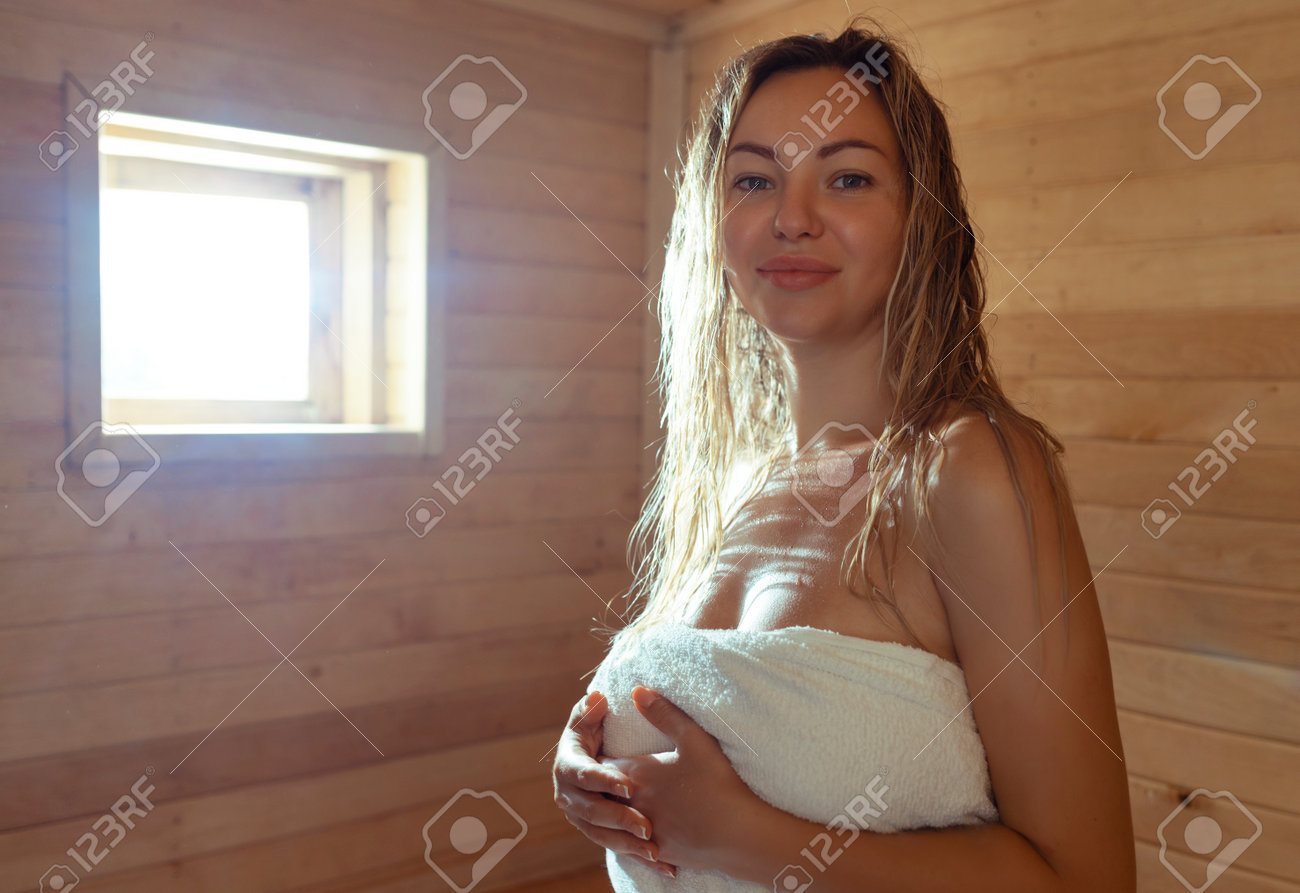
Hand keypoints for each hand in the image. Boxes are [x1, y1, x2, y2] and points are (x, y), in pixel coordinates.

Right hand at [552, 690, 675, 878]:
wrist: (596, 758)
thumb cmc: (597, 731)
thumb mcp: (593, 718)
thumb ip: (592, 711)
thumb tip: (597, 698)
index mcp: (568, 765)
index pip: (585, 775)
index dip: (605, 781)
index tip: (630, 787)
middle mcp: (568, 795)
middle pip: (593, 811)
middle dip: (620, 819)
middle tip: (646, 826)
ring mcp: (581, 817)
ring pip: (603, 835)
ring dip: (628, 845)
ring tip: (655, 851)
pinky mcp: (597, 831)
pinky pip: (615, 847)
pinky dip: (637, 857)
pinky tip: (663, 864)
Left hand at [597, 686, 756, 874]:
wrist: (737, 834)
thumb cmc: (716, 782)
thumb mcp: (693, 739)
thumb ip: (664, 713)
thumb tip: (637, 692)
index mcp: (636, 775)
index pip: (600, 765)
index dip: (597, 758)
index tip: (598, 751)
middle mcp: (631, 804)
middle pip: (600, 795)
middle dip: (599, 786)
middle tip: (601, 778)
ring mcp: (643, 832)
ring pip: (613, 823)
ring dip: (612, 813)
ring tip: (615, 806)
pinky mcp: (657, 852)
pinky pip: (633, 846)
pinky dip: (632, 838)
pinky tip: (638, 836)